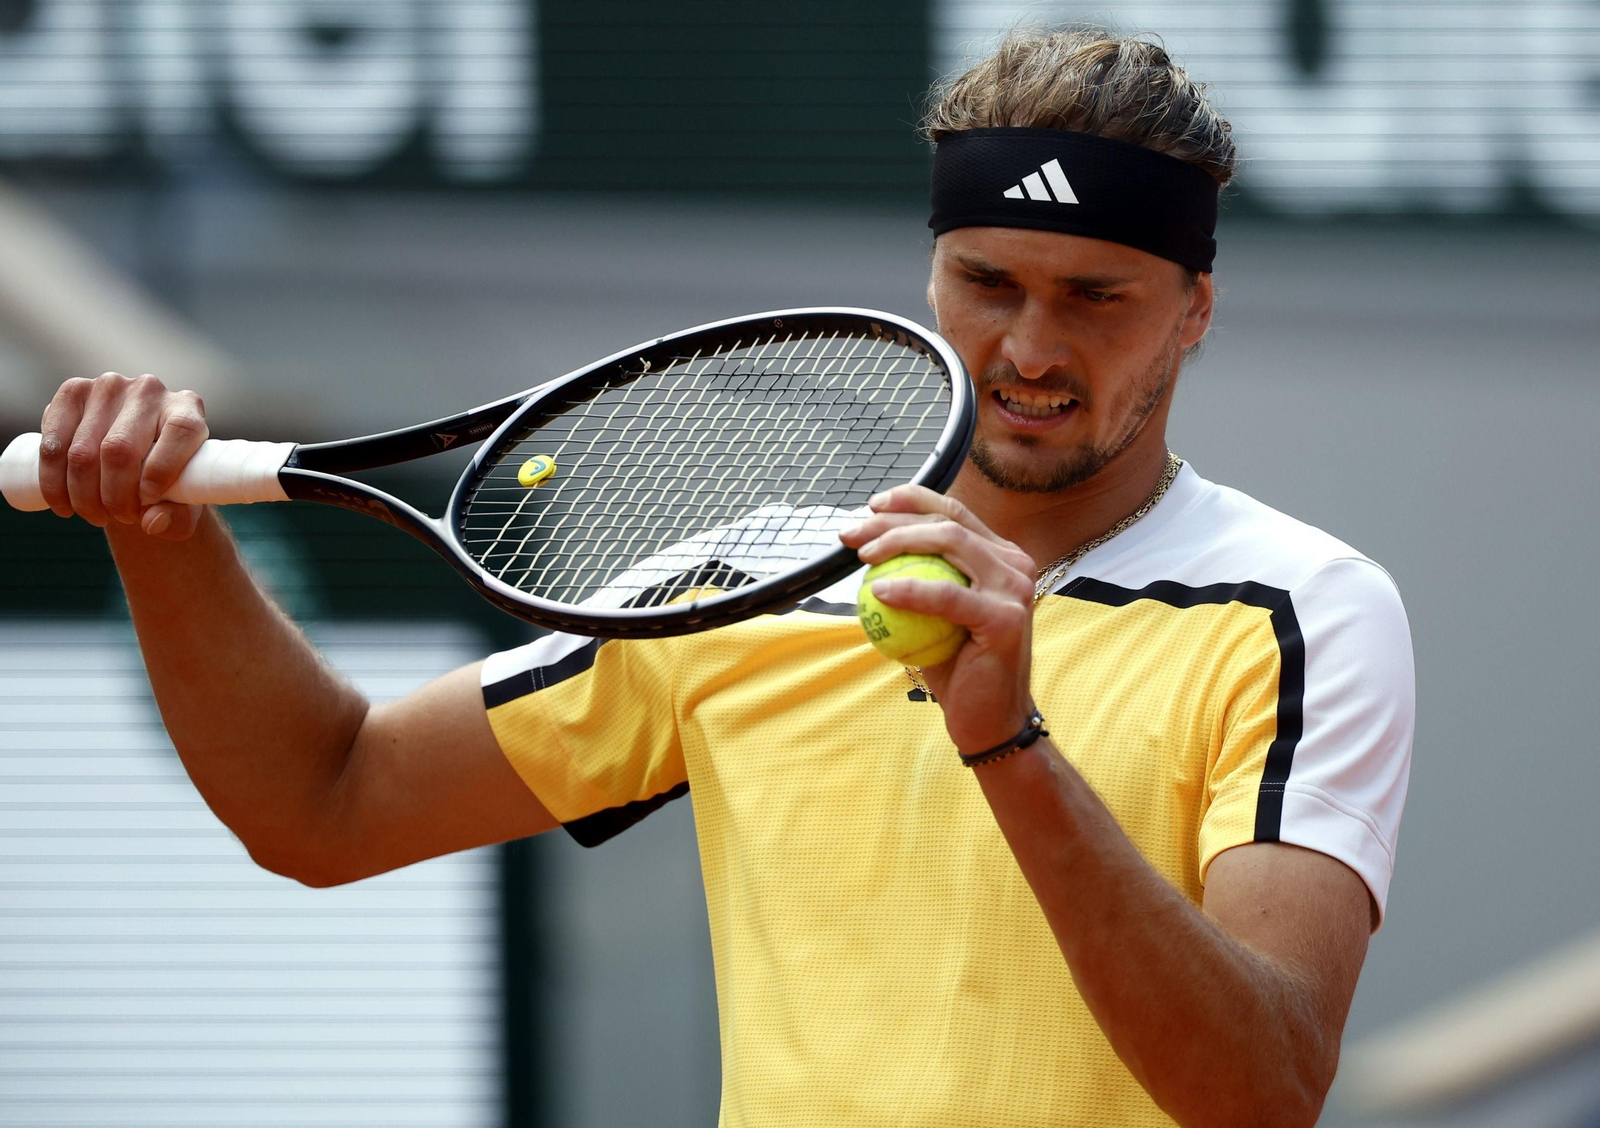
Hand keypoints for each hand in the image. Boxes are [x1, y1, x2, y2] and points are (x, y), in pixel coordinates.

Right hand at [38, 372, 208, 538]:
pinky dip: (53, 481)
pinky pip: (52, 442)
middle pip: (120, 448)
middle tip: (120, 518)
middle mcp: (148, 390)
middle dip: (115, 496)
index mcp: (187, 408)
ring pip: (82, 452)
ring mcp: (107, 386)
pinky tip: (63, 504)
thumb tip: (152, 521)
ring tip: (94, 515)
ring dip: (82, 496)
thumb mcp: (184, 500)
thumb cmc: (169, 480)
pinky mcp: (72, 393)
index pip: (180, 431)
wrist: (136, 458)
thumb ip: (178, 515)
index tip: (148, 501)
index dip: (163, 470)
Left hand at [840, 486, 1036, 753]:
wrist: (989, 720)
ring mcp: (1015, 588)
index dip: (910, 500)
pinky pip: (947, 595)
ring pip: (950, 543)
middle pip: (947, 520)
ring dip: (898, 542)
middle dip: (893, 520)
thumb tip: (866, 544)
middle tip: (853, 535)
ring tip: (864, 556)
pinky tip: (879, 591)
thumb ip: (916, 575)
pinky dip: (910, 589)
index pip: (953, 511)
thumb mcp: (933, 614)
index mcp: (999, 556)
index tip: (871, 507)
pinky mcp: (1006, 618)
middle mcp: (1014, 563)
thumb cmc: (956, 668)